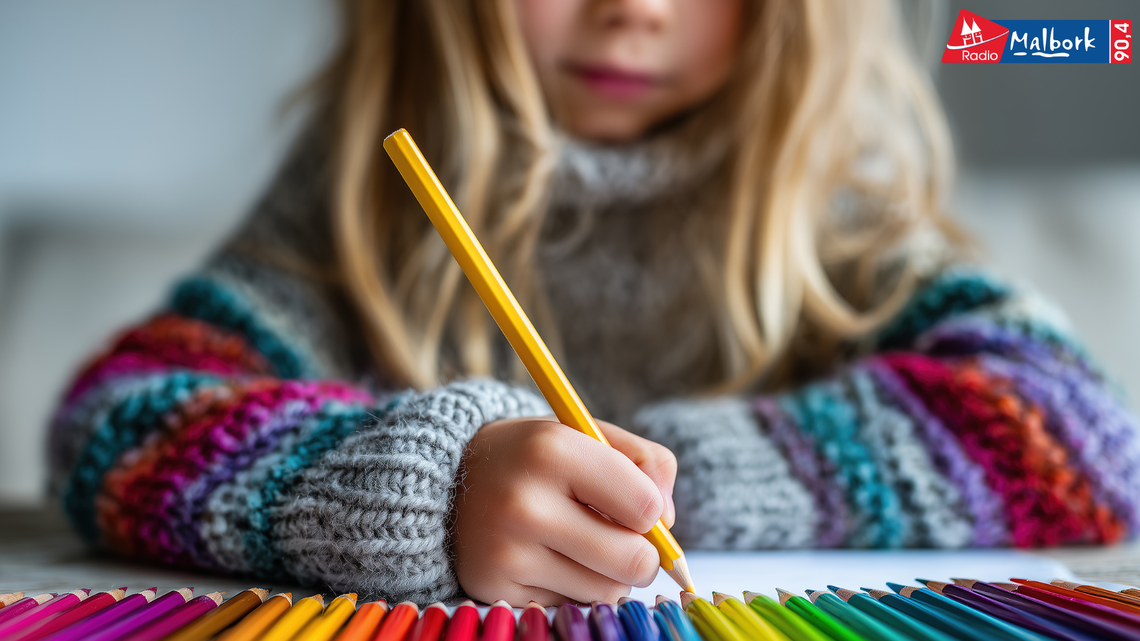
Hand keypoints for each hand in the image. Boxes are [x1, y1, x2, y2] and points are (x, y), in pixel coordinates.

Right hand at [452, 417, 677, 605]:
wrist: (449, 478)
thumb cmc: (536, 456)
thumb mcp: (586, 434)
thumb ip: (645, 462)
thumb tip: (668, 522)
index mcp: (552, 450)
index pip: (645, 506)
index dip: (650, 509)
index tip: (632, 502)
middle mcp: (524, 504)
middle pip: (633, 561)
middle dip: (642, 554)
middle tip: (623, 537)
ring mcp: (507, 552)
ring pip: (607, 591)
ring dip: (609, 575)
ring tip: (581, 544)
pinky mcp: (496, 588)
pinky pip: (571, 605)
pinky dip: (572, 587)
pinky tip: (548, 559)